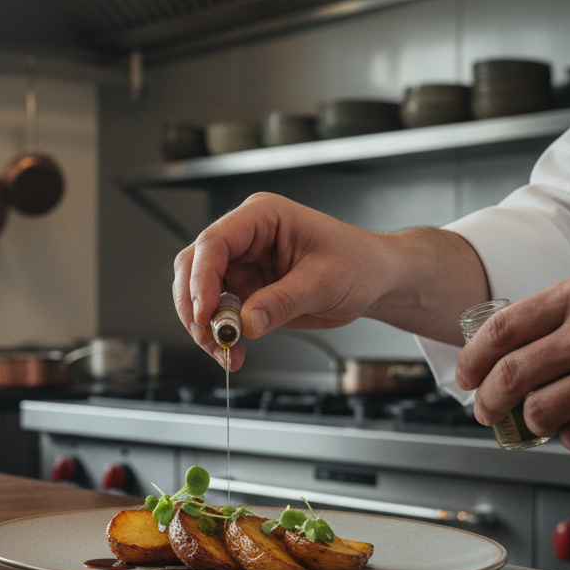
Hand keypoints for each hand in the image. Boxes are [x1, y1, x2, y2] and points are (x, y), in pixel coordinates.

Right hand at [172, 193, 483, 368]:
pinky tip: (232, 351)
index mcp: (263, 217)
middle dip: (195, 306)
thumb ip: (282, 302)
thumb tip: (246, 322)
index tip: (205, 314)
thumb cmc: (359, 264)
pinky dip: (218, 335)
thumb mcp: (324, 283)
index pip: (215, 242)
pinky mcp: (244, 289)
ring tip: (225, 351)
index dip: (201, 279)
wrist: (375, 281)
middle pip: (194, 267)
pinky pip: (216, 313)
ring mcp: (241, 264)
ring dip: (204, 326)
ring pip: (197, 293)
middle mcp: (245, 238)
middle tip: (211, 338)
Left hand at [456, 273, 569, 452]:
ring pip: (537, 413)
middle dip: (486, 401)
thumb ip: (556, 319)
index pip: (501, 329)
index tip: (465, 376)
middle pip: (509, 376)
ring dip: (531, 422)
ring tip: (543, 417)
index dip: (472, 359)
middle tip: (485, 411)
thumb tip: (494, 355)